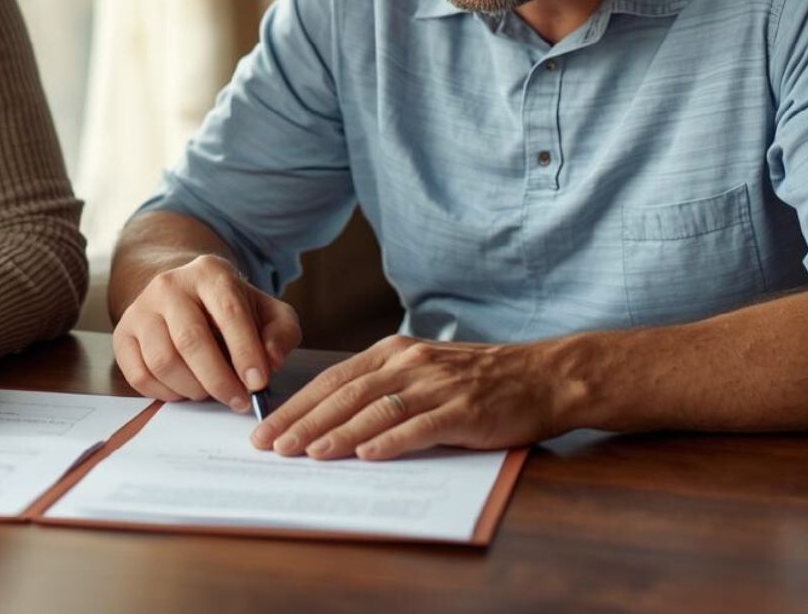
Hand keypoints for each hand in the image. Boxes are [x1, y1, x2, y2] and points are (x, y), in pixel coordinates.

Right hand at [112, 254, 301, 411]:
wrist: (183, 296)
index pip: (228, 312)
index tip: (258, 384)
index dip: (245, 352)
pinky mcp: (123, 334)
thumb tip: (271, 360)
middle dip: (219, 380)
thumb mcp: (267, 311)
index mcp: (210, 272)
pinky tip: (185, 390)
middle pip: (191, 341)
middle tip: (238, 401)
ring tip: (211, 392)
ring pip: (163, 361)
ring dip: (193, 389)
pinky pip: (140, 376)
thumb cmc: (230, 310)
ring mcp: (141, 309)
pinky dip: (166, 393)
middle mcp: (169, 285)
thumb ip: (281, 332)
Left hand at [250, 335, 561, 460]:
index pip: (333, 380)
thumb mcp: (423, 370)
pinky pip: (420, 426)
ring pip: (375, 409)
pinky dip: (390, 441)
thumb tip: (331, 419)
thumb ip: (383, 387)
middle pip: (345, 394)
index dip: (297, 405)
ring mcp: (436, 385)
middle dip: (304, 421)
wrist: (541, 376)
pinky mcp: (463, 409)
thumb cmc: (478, 379)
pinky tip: (366, 455)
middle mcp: (409, 364)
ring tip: (308, 454)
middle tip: (272, 446)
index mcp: (393, 353)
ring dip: (337, 433)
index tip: (266, 428)